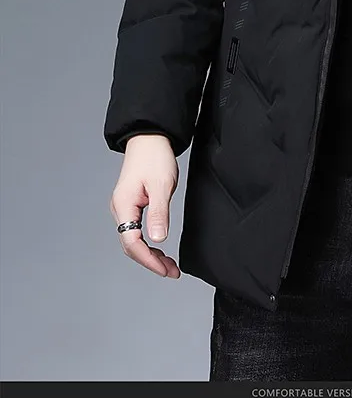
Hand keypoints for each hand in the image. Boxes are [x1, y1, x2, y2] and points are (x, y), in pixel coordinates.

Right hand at [109, 134, 180, 278]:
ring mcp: (124, 206)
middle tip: (171, 272)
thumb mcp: (162, 185)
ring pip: (134, 239)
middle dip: (150, 261)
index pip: (131, 242)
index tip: (165, 269)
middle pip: (131, 244)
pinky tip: (160, 247)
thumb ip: (159, 213)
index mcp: (124, 205)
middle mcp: (120, 208)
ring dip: (150, 254)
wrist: (150, 138)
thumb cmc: (155, 157)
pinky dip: (149, 242)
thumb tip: (157, 240)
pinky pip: (137, 230)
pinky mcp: (132, 203)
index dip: (148, 259)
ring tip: (169, 265)